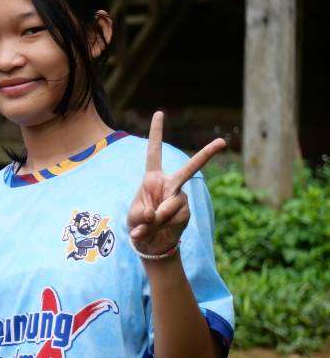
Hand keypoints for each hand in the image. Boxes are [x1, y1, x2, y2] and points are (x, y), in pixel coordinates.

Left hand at [126, 111, 225, 257]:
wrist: (151, 244)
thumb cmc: (138, 225)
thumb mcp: (134, 217)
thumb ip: (142, 213)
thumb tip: (154, 214)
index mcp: (153, 178)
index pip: (154, 151)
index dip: (157, 133)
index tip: (159, 113)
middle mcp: (170, 184)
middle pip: (190, 167)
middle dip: (207, 155)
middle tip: (223, 142)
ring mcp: (181, 197)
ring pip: (171, 203)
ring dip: (157, 216)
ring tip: (150, 224)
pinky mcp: (186, 211)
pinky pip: (174, 215)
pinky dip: (162, 223)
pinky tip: (160, 228)